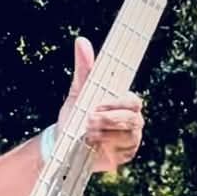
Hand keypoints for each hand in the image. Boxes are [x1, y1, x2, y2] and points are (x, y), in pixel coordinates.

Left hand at [57, 36, 144, 172]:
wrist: (63, 144)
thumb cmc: (74, 115)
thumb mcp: (78, 91)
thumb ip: (84, 69)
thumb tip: (81, 41)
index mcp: (124, 103)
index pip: (133, 100)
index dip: (118, 103)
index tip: (98, 105)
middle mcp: (132, 120)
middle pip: (133, 118)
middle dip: (109, 119)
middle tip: (88, 120)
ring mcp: (130, 138)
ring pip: (128, 135)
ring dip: (106, 134)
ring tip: (87, 133)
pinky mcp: (124, 155)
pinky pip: (123, 151)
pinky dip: (106, 147)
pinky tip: (93, 145)